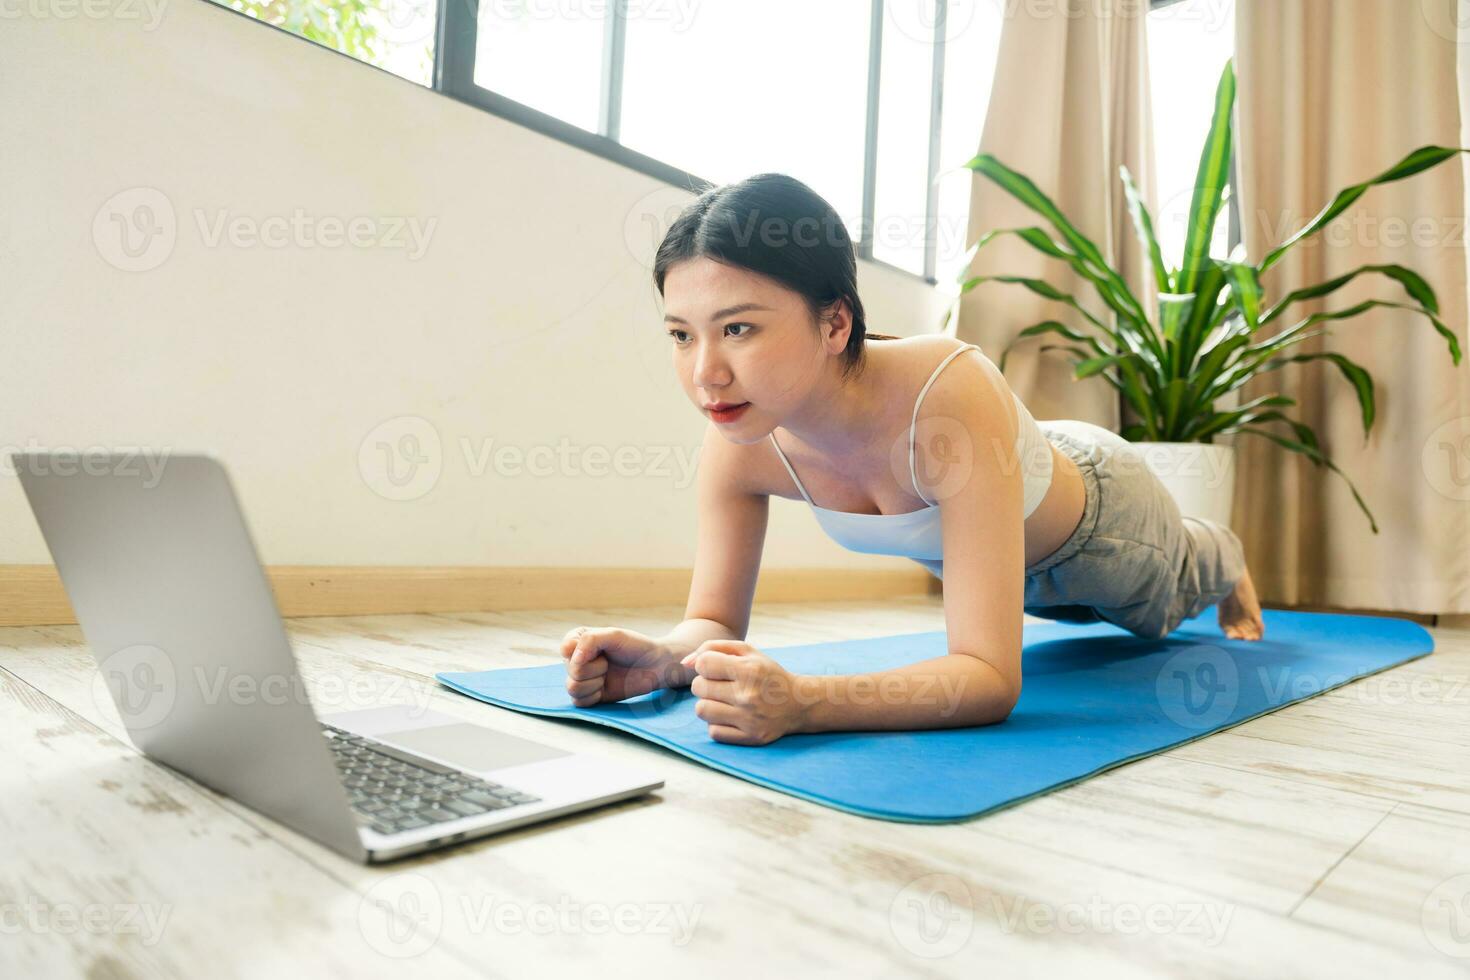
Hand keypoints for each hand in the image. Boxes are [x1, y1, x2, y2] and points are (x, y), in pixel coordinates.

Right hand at [560, 626, 677, 706]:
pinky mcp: (588, 695)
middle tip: (609, 663)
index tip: (603, 650)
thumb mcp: (614, 635)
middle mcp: (576, 659)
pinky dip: (593, 696)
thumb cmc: (635, 646)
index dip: (584, 653)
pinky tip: (605, 688)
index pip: (566, 649)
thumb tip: (572, 659)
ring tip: (607, 674)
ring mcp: (581, 678)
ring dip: (594, 683)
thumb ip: (590, 640)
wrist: (655, 666)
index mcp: (578, 640)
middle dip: (595, 669)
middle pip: (572, 671)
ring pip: (572, 687)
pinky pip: (578, 702)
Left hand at [680, 640, 806, 745]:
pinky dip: (717, 724)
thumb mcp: (747, 652)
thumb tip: (684, 663)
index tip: (717, 668)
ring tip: (723, 701)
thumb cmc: (767, 674)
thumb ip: (713, 648)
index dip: (705, 664)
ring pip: (702, 710)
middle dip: (705, 684)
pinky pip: (713, 732)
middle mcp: (749, 695)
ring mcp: (749, 719)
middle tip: (721, 685)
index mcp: (749, 670)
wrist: (798, 704)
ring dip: (708, 704)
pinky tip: (730, 717)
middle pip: (698, 687)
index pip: (703, 664)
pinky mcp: (749, 738)